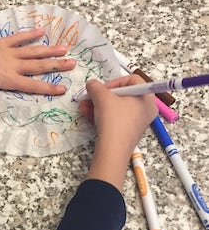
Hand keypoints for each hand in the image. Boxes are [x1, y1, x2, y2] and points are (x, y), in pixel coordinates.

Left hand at [0, 26, 75, 132]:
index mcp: (8, 79)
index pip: (32, 86)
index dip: (48, 88)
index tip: (63, 89)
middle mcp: (12, 64)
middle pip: (38, 66)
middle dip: (57, 66)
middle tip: (74, 64)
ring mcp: (8, 51)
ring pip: (33, 51)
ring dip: (49, 50)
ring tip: (65, 48)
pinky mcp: (1, 42)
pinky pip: (19, 38)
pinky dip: (30, 35)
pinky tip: (42, 31)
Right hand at [80, 75, 157, 191]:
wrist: (113, 150)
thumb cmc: (113, 119)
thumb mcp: (102, 98)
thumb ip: (96, 87)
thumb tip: (91, 84)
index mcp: (147, 97)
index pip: (132, 80)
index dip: (114, 81)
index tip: (101, 89)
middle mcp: (146, 109)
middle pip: (123, 94)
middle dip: (102, 95)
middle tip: (89, 97)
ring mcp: (138, 121)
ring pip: (116, 107)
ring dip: (98, 105)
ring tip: (83, 107)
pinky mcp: (128, 131)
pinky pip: (116, 118)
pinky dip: (102, 115)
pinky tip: (87, 115)